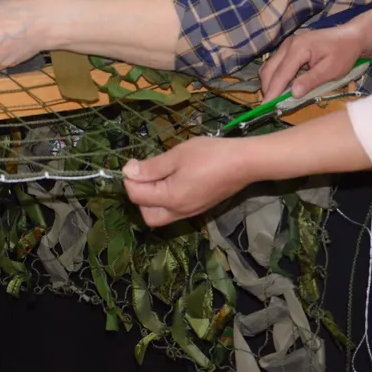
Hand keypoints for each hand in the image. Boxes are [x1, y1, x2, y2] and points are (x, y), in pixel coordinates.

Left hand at [122, 137, 252, 226]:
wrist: (244, 163)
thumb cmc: (210, 155)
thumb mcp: (177, 156)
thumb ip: (151, 167)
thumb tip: (127, 173)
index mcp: (171, 199)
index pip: (137, 196)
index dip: (130, 179)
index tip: (134, 162)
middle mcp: (179, 212)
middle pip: (148, 215)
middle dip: (140, 197)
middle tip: (145, 174)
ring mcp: (191, 212)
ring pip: (162, 215)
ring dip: (153, 200)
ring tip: (160, 175)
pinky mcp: (200, 208)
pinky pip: (175, 211)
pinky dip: (167, 199)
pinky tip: (174, 179)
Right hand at [260, 22, 366, 98]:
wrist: (350, 37)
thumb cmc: (343, 53)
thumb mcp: (331, 70)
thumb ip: (311, 81)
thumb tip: (293, 94)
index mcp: (298, 48)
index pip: (280, 74)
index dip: (273, 91)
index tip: (266, 107)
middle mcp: (288, 45)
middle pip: (269, 70)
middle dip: (268, 88)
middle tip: (271, 106)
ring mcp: (287, 45)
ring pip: (270, 67)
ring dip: (271, 83)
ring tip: (277, 98)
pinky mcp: (289, 48)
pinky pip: (276, 64)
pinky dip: (276, 77)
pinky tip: (284, 87)